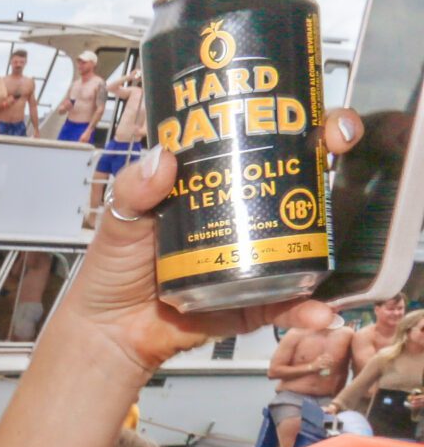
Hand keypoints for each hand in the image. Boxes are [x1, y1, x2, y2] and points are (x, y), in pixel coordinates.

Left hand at [69, 113, 359, 374]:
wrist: (109, 330)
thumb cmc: (113, 269)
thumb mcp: (120, 220)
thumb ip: (133, 191)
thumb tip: (160, 158)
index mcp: (214, 186)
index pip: (263, 143)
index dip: (296, 124)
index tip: (312, 116)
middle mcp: (243, 216)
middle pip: (299, 177)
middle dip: (327, 157)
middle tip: (334, 147)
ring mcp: (255, 257)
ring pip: (306, 236)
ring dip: (332, 229)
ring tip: (336, 229)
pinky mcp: (256, 301)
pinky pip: (289, 303)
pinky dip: (307, 308)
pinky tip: (318, 312)